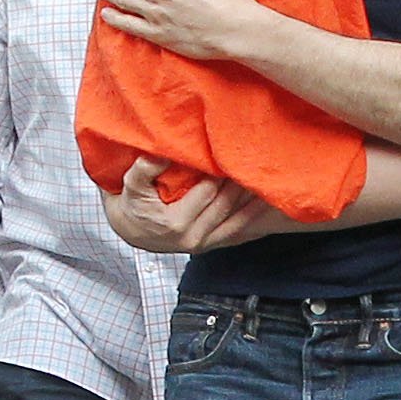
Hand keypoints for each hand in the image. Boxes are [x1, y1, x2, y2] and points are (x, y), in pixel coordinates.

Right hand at [101, 156, 276, 253]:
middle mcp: (193, 237)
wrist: (132, 231)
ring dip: (254, 201)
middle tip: (257, 160)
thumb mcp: (130, 186)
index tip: (233, 153)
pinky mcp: (212, 245)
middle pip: (226, 204)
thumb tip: (159, 153)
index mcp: (175, 223)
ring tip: (270, 180)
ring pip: (237, 220)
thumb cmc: (132, 204)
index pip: (206, 192)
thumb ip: (143, 169)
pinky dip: (254, 219)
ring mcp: (205, 244)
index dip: (220, 172)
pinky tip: (268, 206)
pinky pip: (239, 233)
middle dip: (241, 182)